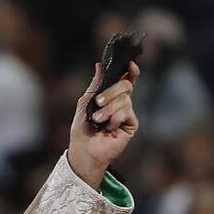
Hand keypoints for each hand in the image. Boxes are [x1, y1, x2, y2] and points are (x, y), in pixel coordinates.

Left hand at [67, 61, 139, 187]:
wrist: (83, 149)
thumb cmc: (83, 128)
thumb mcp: (85, 103)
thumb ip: (95, 85)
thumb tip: (99, 66)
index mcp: (111, 95)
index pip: (126, 79)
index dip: (130, 71)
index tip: (129, 65)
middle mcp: (122, 102)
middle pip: (125, 86)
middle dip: (110, 92)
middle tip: (98, 102)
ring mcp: (127, 113)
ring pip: (125, 100)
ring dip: (108, 109)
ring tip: (98, 120)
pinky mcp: (131, 124)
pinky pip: (126, 113)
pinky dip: (114, 118)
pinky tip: (108, 127)